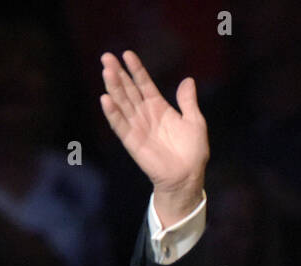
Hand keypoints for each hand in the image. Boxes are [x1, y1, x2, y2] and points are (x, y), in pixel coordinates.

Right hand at [99, 51, 207, 221]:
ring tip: (106, 71)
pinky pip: (120, 126)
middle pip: (129, 90)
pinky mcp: (132, 142)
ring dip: (113, 88)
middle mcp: (145, 115)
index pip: (144, 84)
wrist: (188, 176)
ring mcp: (137, 127)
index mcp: (159, 108)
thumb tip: (188, 80)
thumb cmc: (193, 151)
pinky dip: (113, 113)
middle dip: (118, 74)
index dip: (136, 70)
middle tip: (106, 57)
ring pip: (122, 104)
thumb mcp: (195, 122)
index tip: (127, 54)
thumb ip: (188, 102)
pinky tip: (105, 99)